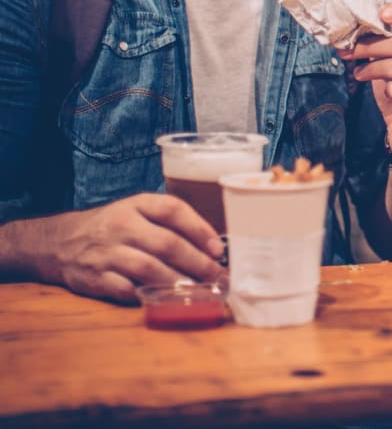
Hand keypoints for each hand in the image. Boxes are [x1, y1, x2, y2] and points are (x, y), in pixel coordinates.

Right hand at [39, 194, 224, 302]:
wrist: (63, 242)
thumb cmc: (115, 226)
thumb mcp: (139, 211)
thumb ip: (170, 222)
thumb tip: (211, 246)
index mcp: (137, 204)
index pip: (173, 210)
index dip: (199, 229)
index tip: (217, 249)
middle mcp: (122, 225)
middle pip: (166, 243)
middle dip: (196, 262)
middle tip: (215, 276)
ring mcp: (107, 252)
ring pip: (149, 268)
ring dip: (177, 281)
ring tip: (197, 290)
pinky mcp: (95, 278)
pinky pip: (126, 289)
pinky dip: (147, 295)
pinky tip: (164, 299)